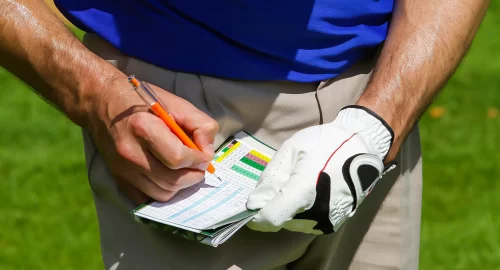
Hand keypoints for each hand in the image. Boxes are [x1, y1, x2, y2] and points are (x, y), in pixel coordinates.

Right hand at [87, 77, 217, 203]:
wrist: (101, 103)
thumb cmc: (141, 101)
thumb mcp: (176, 103)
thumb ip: (200, 125)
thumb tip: (207, 152)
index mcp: (144, 128)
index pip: (178, 158)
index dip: (198, 161)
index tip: (204, 157)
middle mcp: (131, 152)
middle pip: (172, 180)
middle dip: (193, 176)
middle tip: (198, 167)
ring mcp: (122, 169)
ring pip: (162, 194)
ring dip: (180, 187)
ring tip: (184, 171)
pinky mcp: (118, 179)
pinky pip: (146, 199)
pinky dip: (162, 193)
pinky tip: (168, 178)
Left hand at [246, 106, 395, 233]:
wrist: (364, 145)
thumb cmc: (326, 142)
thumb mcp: (292, 150)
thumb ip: (271, 179)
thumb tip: (254, 202)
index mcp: (305, 191)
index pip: (271, 218)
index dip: (257, 214)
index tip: (253, 203)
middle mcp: (317, 213)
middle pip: (280, 220)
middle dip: (273, 205)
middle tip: (283, 181)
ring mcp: (328, 220)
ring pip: (292, 223)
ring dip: (287, 209)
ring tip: (299, 183)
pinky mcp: (335, 223)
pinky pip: (306, 223)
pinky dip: (301, 211)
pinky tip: (310, 191)